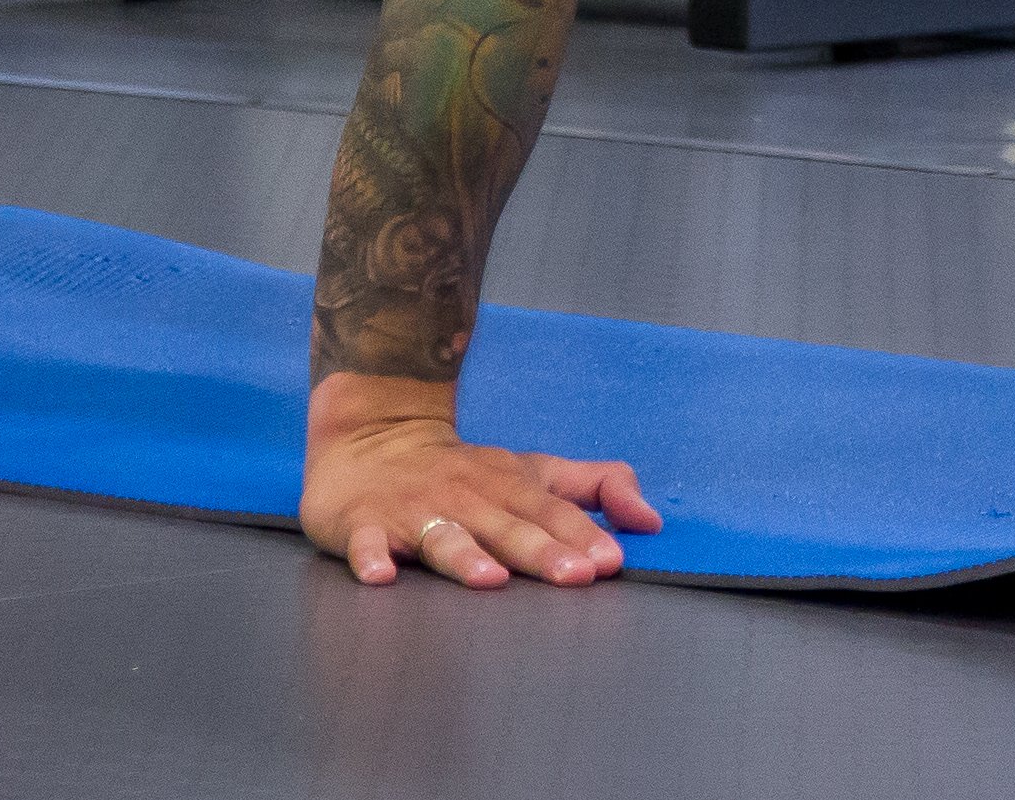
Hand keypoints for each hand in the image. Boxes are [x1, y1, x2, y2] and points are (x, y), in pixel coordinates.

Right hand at [302, 372, 663, 587]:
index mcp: (509, 486)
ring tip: (490, 579)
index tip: (610, 561)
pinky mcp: (363, 523)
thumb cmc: (467, 471)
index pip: (552, 511)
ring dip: (465, 556)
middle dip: (541, 551)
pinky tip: (381, 576)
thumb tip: (651, 519)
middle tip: (574, 576)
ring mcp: (413, 510)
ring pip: (443, 536)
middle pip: (507, 527)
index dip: (581, 534)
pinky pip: (366, 543)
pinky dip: (372, 558)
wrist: (372, 435)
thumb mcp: (534, 470)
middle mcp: (466, 497)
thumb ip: (597, 488)